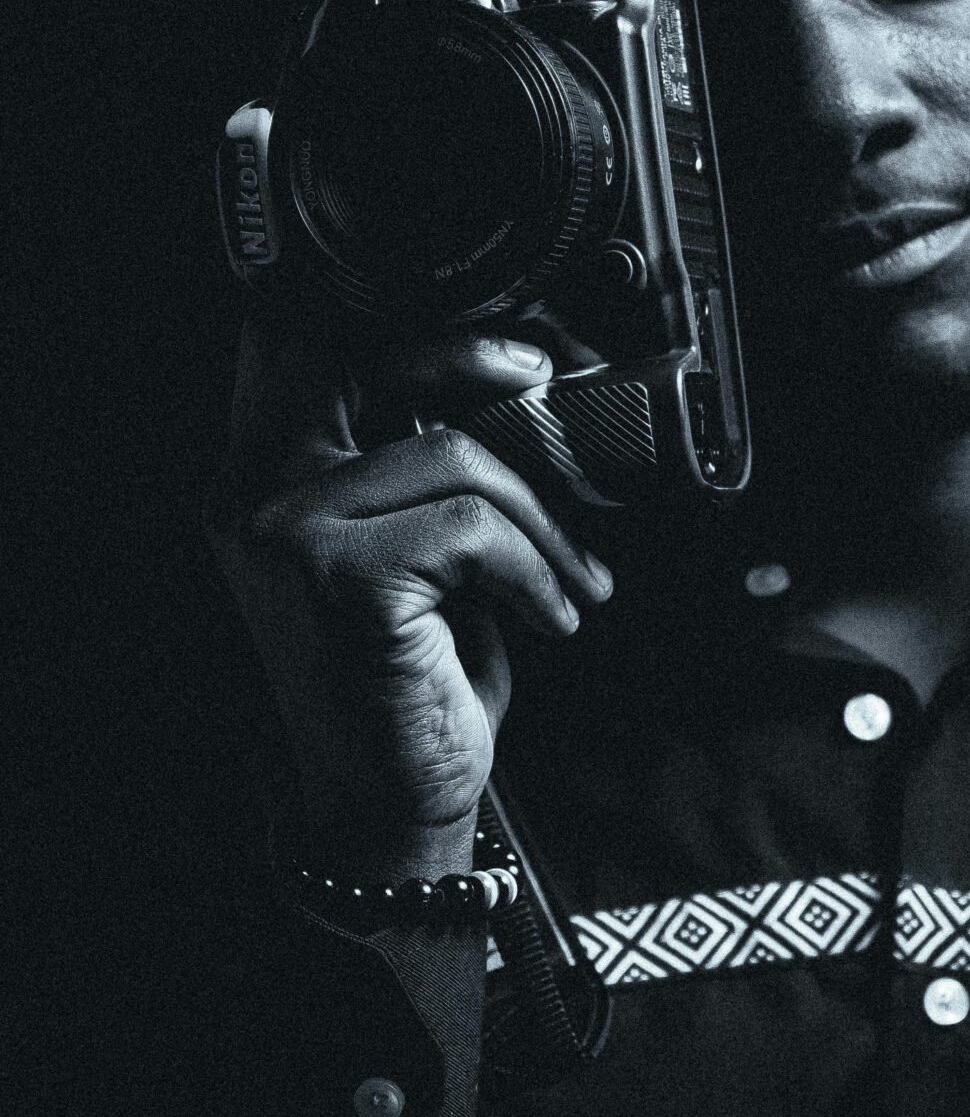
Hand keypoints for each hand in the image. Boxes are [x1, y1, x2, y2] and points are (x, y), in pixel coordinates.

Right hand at [204, 309, 612, 877]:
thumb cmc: (411, 669)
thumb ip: (416, 454)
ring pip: (451, 453)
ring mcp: (287, 533)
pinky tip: (554, 614)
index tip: (503, 349)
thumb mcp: (410, 543)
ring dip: (538, 516)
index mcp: (259, 473)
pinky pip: (474, 528)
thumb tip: (504, 369)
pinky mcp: (343, 579)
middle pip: (362, 354)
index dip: (405, 319)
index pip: (306, 340)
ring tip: (570, 576)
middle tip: (541, 385)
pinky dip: (537, 569)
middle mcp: (253, 493)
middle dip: (470, 357)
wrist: (392, 797)